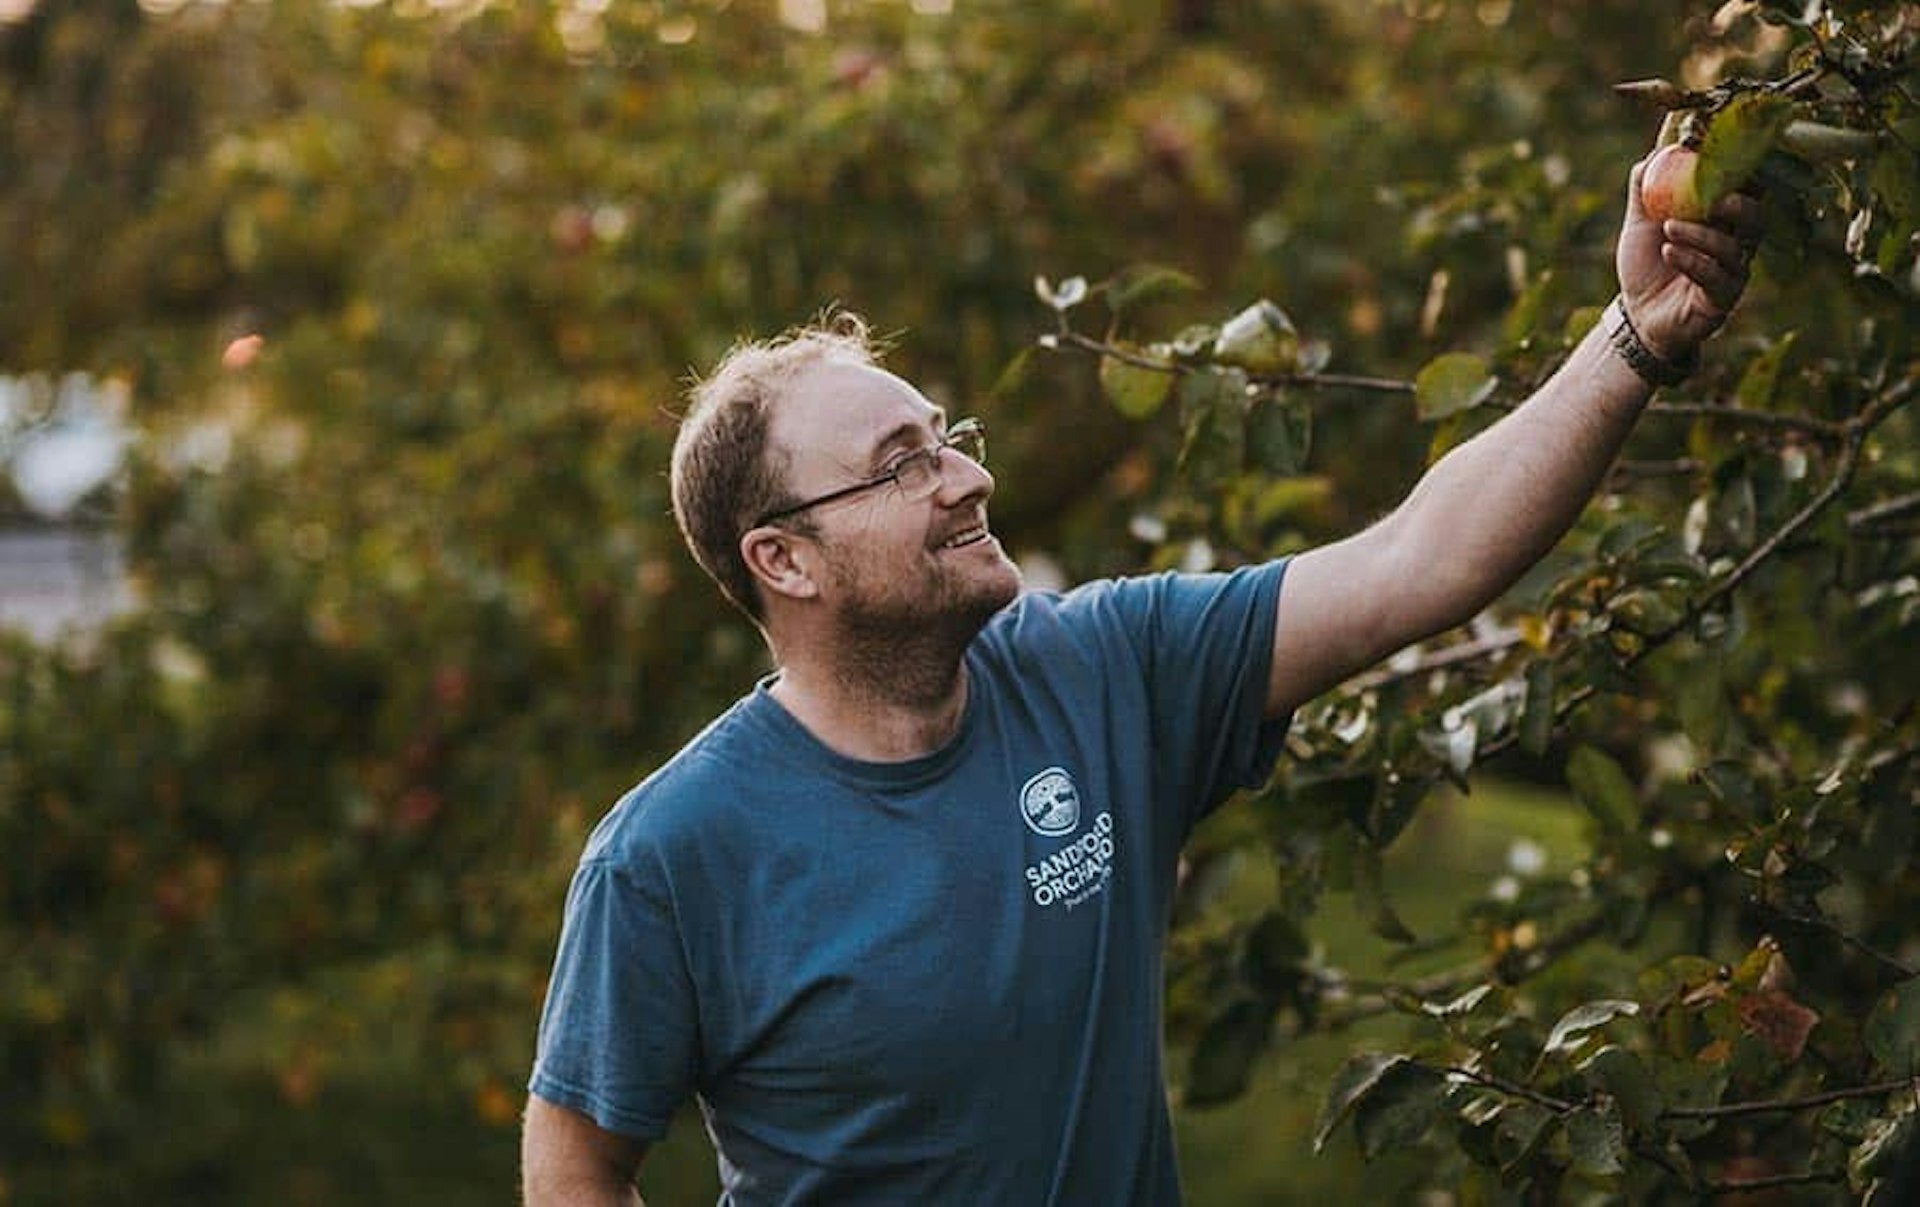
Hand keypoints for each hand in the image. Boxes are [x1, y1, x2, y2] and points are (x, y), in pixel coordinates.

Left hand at [1615, 147, 1764, 363]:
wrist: (1636, 315)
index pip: (1747, 191)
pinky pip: (1716, 278)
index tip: (1721, 156)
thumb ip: (1645, 188)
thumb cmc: (1646, 264)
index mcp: (1723, 220)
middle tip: (1711, 197)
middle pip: (1757, 217)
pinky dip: (1692, 260)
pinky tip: (1669, 251)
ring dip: (1701, 234)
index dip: (1742, 173)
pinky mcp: (1722, 300)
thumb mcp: (1640, 223)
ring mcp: (1732, 273)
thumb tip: (1654, 152)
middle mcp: (1737, 243)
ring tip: (1668, 229)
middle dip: (1738, 203)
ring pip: (1734, 248)